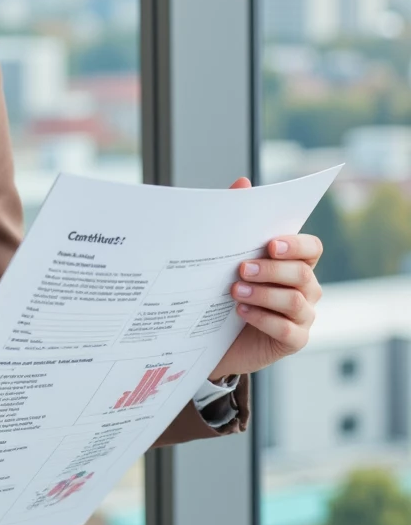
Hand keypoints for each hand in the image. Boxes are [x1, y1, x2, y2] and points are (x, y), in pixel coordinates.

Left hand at [211, 176, 322, 379]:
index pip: (311, 248)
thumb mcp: (228, 256)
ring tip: (234, 291)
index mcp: (296, 263)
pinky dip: (263, 318)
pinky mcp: (294, 340)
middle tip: (241, 268)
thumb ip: (238, 220)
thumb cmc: (226, 291)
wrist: (213, 336)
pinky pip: (287, 329)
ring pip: (295, 300)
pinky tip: (241, 312)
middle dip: (271, 269)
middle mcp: (306, 288)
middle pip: (302, 273)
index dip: (296, 244)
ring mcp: (304, 316)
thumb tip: (242, 183)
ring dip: (263, 293)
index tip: (270, 244)